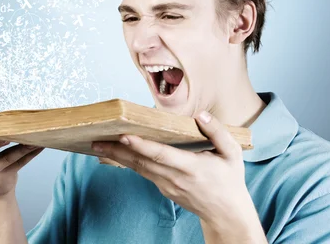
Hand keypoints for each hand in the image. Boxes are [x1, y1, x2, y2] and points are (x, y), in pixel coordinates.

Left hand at [91, 111, 255, 226]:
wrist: (226, 214)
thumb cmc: (229, 181)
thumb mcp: (232, 154)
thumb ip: (218, 132)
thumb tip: (201, 115)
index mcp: (191, 167)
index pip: (161, 155)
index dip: (141, 145)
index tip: (124, 136)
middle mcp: (174, 178)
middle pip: (141, 162)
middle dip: (117, 150)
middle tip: (96, 139)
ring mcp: (166, 185)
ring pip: (138, 168)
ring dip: (117, 156)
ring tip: (98, 144)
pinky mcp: (162, 188)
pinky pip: (143, 172)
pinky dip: (128, 162)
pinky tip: (117, 152)